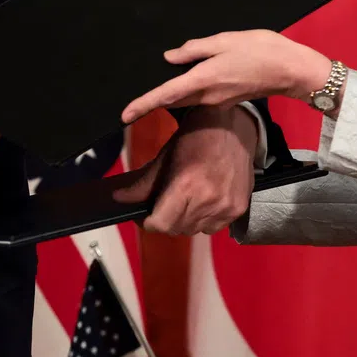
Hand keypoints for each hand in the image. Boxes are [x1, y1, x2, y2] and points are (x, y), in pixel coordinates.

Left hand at [113, 106, 258, 234]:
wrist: (236, 126)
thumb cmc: (198, 135)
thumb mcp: (166, 154)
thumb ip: (143, 182)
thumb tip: (118, 198)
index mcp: (188, 185)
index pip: (161, 224)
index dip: (148, 222)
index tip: (144, 215)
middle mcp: (209, 200)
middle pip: (176, 229)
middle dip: (164, 220)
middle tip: (160, 204)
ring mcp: (226, 207)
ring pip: (194, 230)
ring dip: (184, 221)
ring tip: (183, 200)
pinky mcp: (238, 209)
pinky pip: (213, 227)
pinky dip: (203, 220)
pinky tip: (201, 200)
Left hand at [120, 30, 331, 123]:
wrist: (290, 70)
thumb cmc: (260, 50)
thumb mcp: (225, 40)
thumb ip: (195, 50)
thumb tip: (170, 58)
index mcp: (203, 79)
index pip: (165, 96)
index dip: (142, 105)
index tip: (124, 116)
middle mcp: (207, 96)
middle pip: (172, 102)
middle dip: (152, 103)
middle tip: (132, 102)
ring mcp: (217, 101)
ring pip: (185, 101)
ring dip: (169, 99)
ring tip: (153, 91)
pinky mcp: (227, 101)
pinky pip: (199, 99)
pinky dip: (188, 94)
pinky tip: (186, 81)